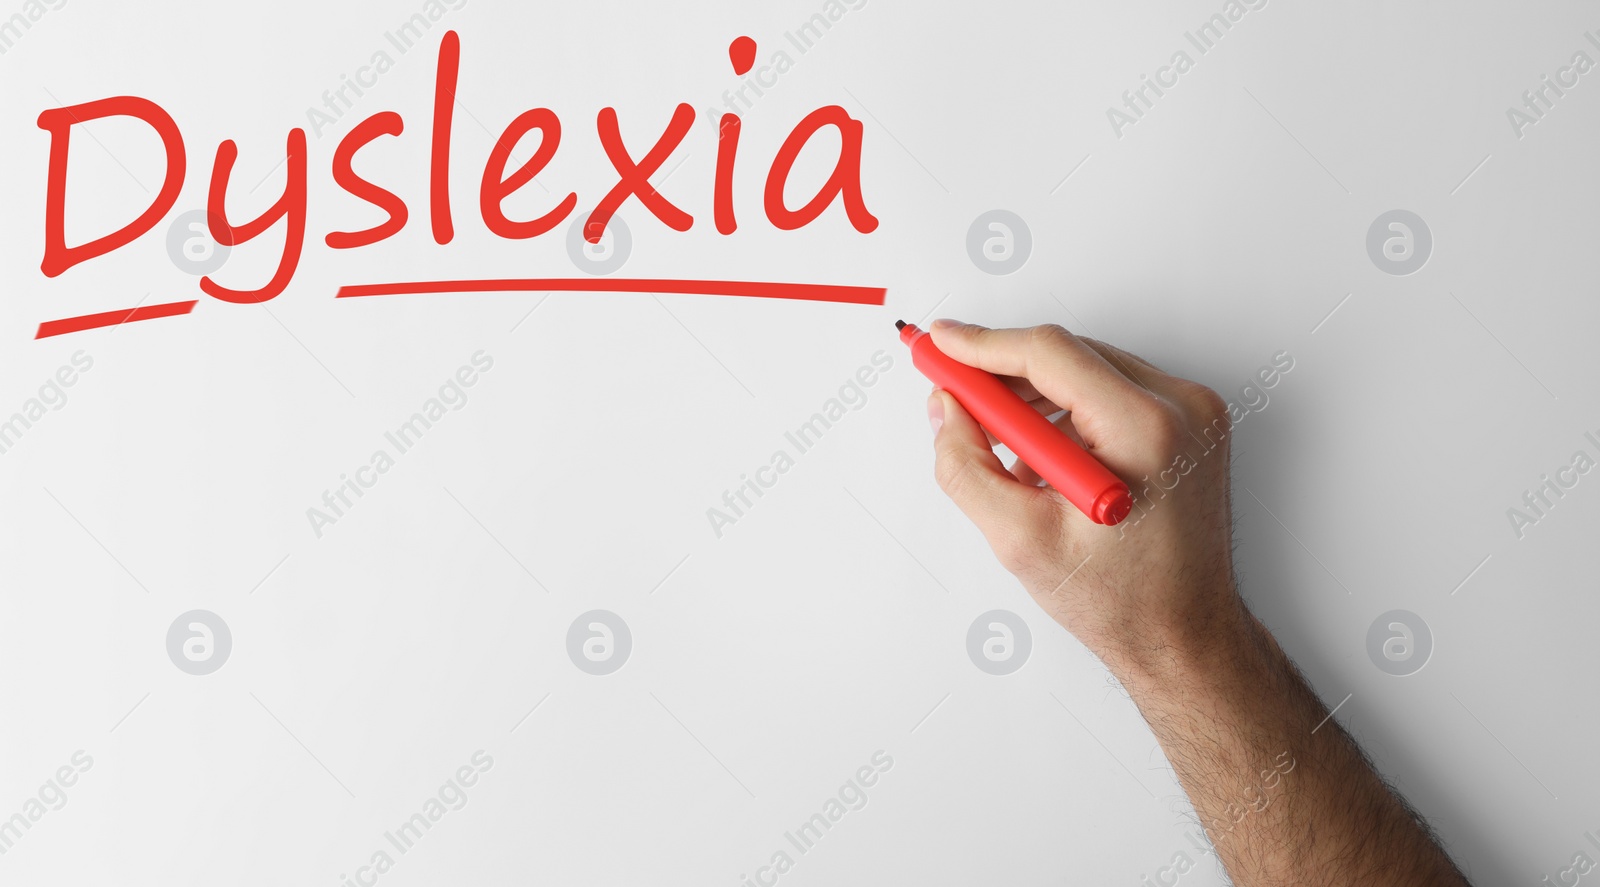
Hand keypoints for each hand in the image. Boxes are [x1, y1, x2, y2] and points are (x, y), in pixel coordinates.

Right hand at [926, 320, 1242, 673]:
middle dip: (1004, 373)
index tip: (940, 341)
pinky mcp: (1192, 424)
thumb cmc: (1122, 600)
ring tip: (1004, 453)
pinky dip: (1070, 413)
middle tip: (954, 394)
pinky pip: (1114, 391)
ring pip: (1089, 370)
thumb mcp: (1018, 539)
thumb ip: (965, 465)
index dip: (983, 344)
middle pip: (1070, 355)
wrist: (1184, 635)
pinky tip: (1046, 461)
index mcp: (1147, 429)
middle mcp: (1182, 409)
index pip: (1050, 354)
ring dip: (1036, 398)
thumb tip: (944, 409)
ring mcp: (1195, 413)